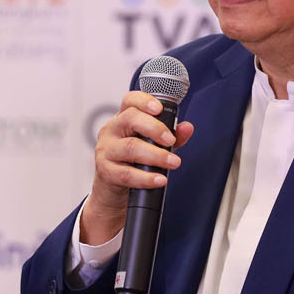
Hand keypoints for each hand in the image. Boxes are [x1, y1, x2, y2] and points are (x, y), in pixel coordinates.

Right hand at [83, 90, 195, 244]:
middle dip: (155, 128)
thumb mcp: (152, 146)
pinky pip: (126, 174)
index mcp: (123, 119)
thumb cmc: (132, 163)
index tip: (159, 109)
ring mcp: (106, 150)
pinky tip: (159, 180)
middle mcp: (112, 131)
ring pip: (130, 148)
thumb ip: (171, 136)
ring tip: (173, 163)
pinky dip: (146, 178)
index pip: (130, 101)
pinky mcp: (106, 171)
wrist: (112, 193)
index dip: (144, 101)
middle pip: (130, 119)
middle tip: (171, 141)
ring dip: (156, 155)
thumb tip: (187, 128)